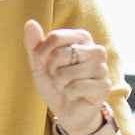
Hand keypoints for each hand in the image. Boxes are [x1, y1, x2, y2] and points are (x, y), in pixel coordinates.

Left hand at [23, 19, 109, 134]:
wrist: (68, 111)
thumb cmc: (56, 83)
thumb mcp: (39, 64)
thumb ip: (34, 44)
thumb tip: (30, 23)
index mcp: (81, 38)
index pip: (56, 36)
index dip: (42, 52)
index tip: (43, 62)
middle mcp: (95, 49)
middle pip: (61, 54)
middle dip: (53, 70)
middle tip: (60, 77)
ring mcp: (102, 68)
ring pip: (68, 73)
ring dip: (61, 84)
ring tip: (68, 86)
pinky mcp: (105, 86)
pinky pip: (77, 87)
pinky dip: (70, 94)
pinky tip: (76, 95)